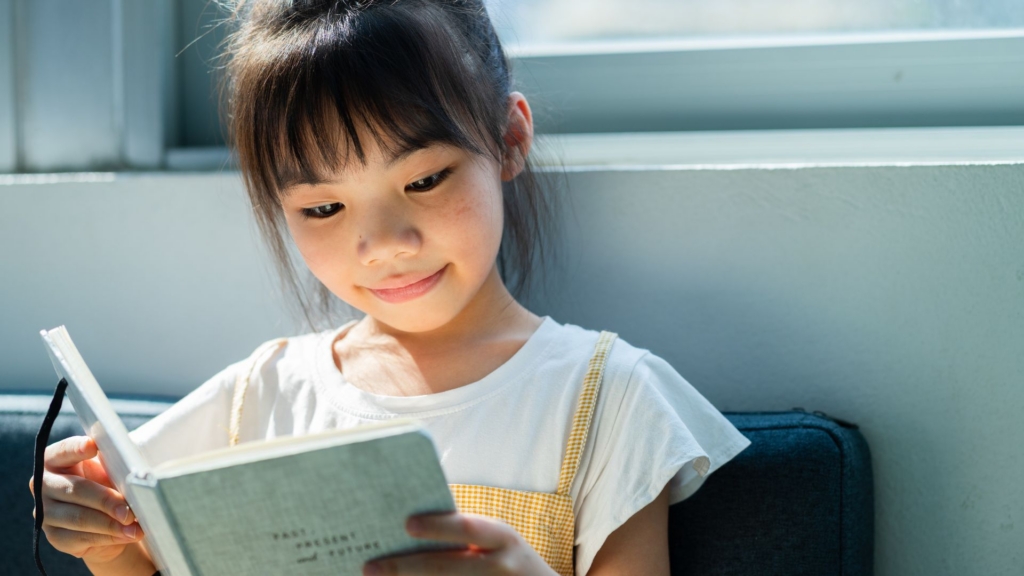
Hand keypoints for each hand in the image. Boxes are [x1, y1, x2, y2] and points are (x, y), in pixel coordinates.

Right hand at [28, 436, 145, 566]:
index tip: (93, 446)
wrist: (106, 516)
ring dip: (110, 524)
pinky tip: (126, 535)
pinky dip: (108, 537)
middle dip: (105, 500)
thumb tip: (130, 466)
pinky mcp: (55, 536)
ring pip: (79, 518)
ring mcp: (46, 513)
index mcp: (55, 459)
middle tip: (129, 510)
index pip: (63, 451)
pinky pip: (81, 538)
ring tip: (134, 526)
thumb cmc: (107, 482)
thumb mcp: (110, 468)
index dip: (76, 449)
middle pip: (74, 490)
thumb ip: (113, 463)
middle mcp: (44, 485)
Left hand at [362, 512, 557, 574]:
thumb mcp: (496, 541)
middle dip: (405, 568)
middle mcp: (500, 565)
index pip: (466, 528)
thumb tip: (409, 529)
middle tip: (371, 568)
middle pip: (447, 568)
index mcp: (502, 537)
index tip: (405, 524)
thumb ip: (465, 536)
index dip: (437, 526)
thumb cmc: (507, 560)